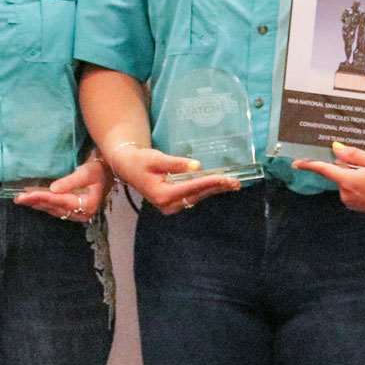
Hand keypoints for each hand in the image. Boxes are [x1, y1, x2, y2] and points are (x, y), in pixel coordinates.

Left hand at [14, 155, 113, 223]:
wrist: (108, 172)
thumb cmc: (100, 170)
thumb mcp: (87, 172)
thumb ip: (71, 181)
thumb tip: (53, 189)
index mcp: (87, 205)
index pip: (60, 201)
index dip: (43, 197)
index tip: (27, 195)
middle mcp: (82, 213)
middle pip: (54, 207)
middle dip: (36, 202)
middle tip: (18, 198)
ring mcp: (77, 213)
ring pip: (53, 209)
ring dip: (37, 204)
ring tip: (22, 199)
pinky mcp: (73, 210)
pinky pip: (55, 208)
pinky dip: (43, 203)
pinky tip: (34, 200)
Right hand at [103, 142, 239, 215]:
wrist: (128, 167)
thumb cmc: (140, 161)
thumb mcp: (156, 159)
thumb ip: (176, 163)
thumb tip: (196, 166)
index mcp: (162, 195)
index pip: (192, 188)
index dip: (210, 182)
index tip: (226, 178)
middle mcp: (167, 204)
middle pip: (197, 195)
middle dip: (217, 188)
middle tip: (236, 183)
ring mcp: (170, 206)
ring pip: (197, 197)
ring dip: (214, 190)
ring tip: (233, 184)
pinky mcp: (173, 203)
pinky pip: (193, 196)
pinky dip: (206, 190)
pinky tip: (219, 185)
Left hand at [295, 142, 364, 216]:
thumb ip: (353, 155)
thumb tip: (336, 148)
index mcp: (349, 181)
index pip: (325, 170)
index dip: (310, 165)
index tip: (297, 162)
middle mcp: (346, 193)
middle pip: (339, 173)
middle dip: (349, 166)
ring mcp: (352, 202)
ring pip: (346, 181)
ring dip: (356, 175)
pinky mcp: (358, 207)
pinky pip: (352, 190)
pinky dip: (360, 184)